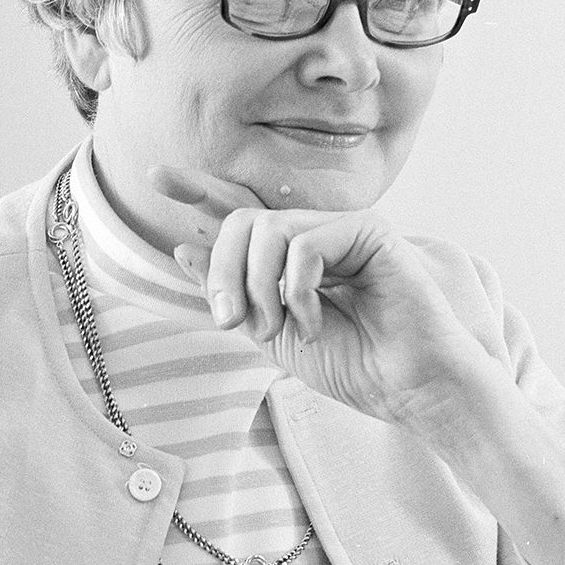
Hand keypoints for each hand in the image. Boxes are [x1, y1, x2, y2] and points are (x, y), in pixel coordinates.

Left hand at [155, 163, 495, 428]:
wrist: (410, 388)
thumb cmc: (356, 367)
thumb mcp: (275, 335)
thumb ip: (234, 294)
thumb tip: (182, 248)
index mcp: (294, 258)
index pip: (240, 214)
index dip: (196, 191)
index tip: (154, 175)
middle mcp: (316, 234)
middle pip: (240, 221)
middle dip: (222, 272)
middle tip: (232, 321)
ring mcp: (343, 229)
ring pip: (267, 228)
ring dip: (258, 287)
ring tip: (276, 328)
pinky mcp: (370, 231)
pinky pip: (304, 244)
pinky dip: (298, 291)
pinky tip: (316, 324)